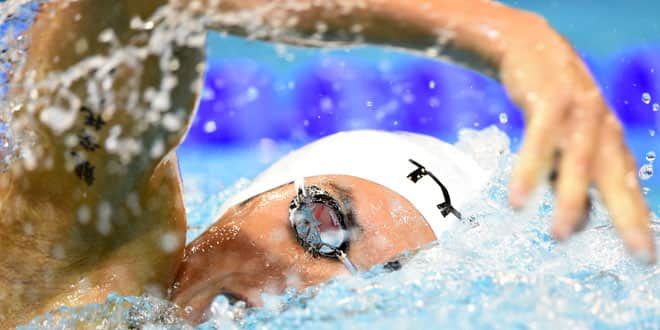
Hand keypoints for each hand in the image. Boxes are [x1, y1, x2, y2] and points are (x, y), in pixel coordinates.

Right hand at [499, 19, 655, 262]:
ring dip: (570, 200)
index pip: (627, 186)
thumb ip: (572, 180)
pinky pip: (540, 141)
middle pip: (617, 177)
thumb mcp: (564, 142)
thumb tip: (582, 223)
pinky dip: (530, 170)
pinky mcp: (550, 100)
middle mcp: (602, 127)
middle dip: (629, 216)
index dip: (636, 220)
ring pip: (580, 162)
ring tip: (559, 236)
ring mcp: (578, 111)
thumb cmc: (547, 103)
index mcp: (608, 140)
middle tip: (637, 252)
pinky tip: (518, 199)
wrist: (528, 46)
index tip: (643, 256)